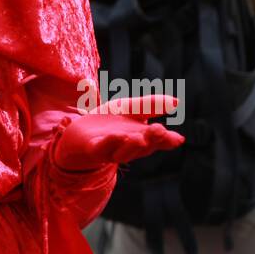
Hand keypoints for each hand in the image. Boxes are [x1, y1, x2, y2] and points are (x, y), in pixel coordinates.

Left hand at [53, 94, 184, 171]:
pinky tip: (117, 135)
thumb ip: (150, 105)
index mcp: (141, 137)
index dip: (167, 141)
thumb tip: (177, 101)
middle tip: (161, 131)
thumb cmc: (108, 123)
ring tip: (141, 137)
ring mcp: (110, 150)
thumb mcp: (130, 109)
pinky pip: (102, 148)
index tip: (177, 139)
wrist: (77, 132)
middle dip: (152, 140)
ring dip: (132, 145)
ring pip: (124, 151)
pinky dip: (110, 143)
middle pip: (143, 147)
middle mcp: (128, 147)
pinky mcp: (93, 149)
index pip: (157, 141)